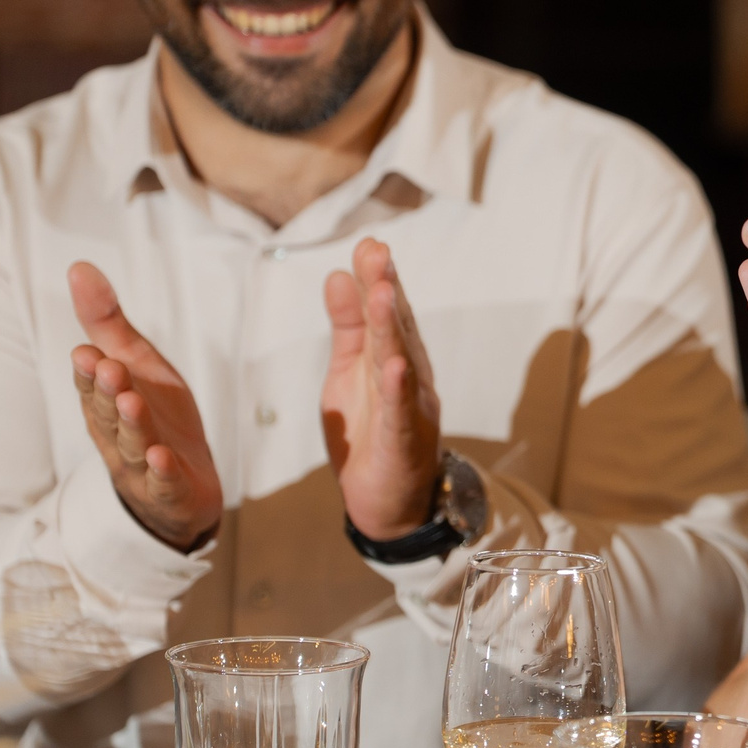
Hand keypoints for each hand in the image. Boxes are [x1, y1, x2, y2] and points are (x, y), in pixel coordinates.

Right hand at [67, 261, 221, 550]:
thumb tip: (79, 267)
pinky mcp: (169, 488)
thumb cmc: (155, 414)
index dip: (88, 371)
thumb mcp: (135, 363)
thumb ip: (107, 322)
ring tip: (131, 402)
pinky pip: (163, 481)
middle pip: (109, 411)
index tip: (86, 351)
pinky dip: (161, 471)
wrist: (183, 483)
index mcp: (105, 401)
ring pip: (133, 443)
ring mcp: (140, 463)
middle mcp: (116, 432)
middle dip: (107, 389)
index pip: (91, 384)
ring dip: (132, 423)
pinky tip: (161, 458)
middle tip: (107, 366)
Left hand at [320, 238, 442, 540]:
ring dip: (394, 329)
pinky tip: (395, 366)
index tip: (369, 244)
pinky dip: (399, 390)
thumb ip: (347, 328)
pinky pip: (400, 413)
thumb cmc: (369, 435)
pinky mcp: (403, 442)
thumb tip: (337, 276)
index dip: (378, 279)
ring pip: (400, 363)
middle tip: (376, 252)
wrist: (386, 503)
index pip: (386, 314)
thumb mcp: (347, 373)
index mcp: (391, 360)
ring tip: (384, 293)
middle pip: (396, 330)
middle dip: (386, 290)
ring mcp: (410, 409)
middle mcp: (408, 378)